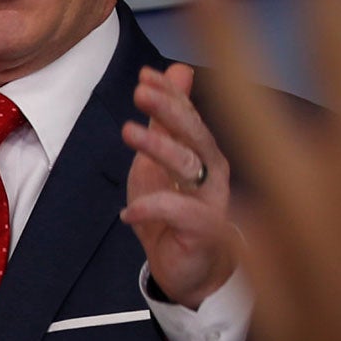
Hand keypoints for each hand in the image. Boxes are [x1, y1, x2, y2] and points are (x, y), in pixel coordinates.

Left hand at [121, 62, 237, 306]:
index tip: (145, 75)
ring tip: (127, 132)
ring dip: (160, 147)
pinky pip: (183, 216)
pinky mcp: (205, 234)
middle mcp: (212, 173)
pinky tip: (128, 212)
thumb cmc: (175, 213)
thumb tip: (175, 70)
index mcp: (203, 153)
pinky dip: (155, 209)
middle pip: (196, 135)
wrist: (190, 270)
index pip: (189, 117)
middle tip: (141, 93)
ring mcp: (212, 202)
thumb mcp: (162, 161)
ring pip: (191, 168)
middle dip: (170, 110)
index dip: (170, 95)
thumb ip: (166, 121)